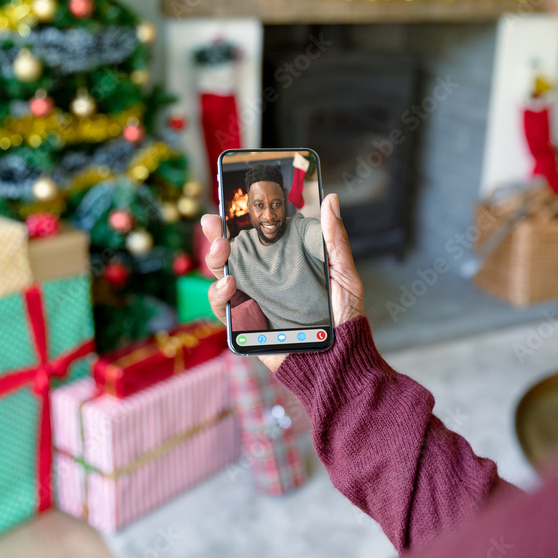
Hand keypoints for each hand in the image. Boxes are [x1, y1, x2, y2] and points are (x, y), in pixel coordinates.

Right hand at [201, 193, 363, 371]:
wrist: (340, 358)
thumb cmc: (344, 316)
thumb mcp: (343, 272)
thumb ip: (334, 238)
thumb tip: (330, 199)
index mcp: (283, 265)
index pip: (255, 240)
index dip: (237, 222)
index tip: (227, 204)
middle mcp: (264, 282)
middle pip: (231, 255)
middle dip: (215, 236)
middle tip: (213, 222)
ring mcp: (252, 303)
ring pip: (220, 278)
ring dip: (214, 261)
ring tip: (222, 249)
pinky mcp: (246, 326)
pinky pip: (223, 310)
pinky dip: (219, 296)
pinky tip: (229, 284)